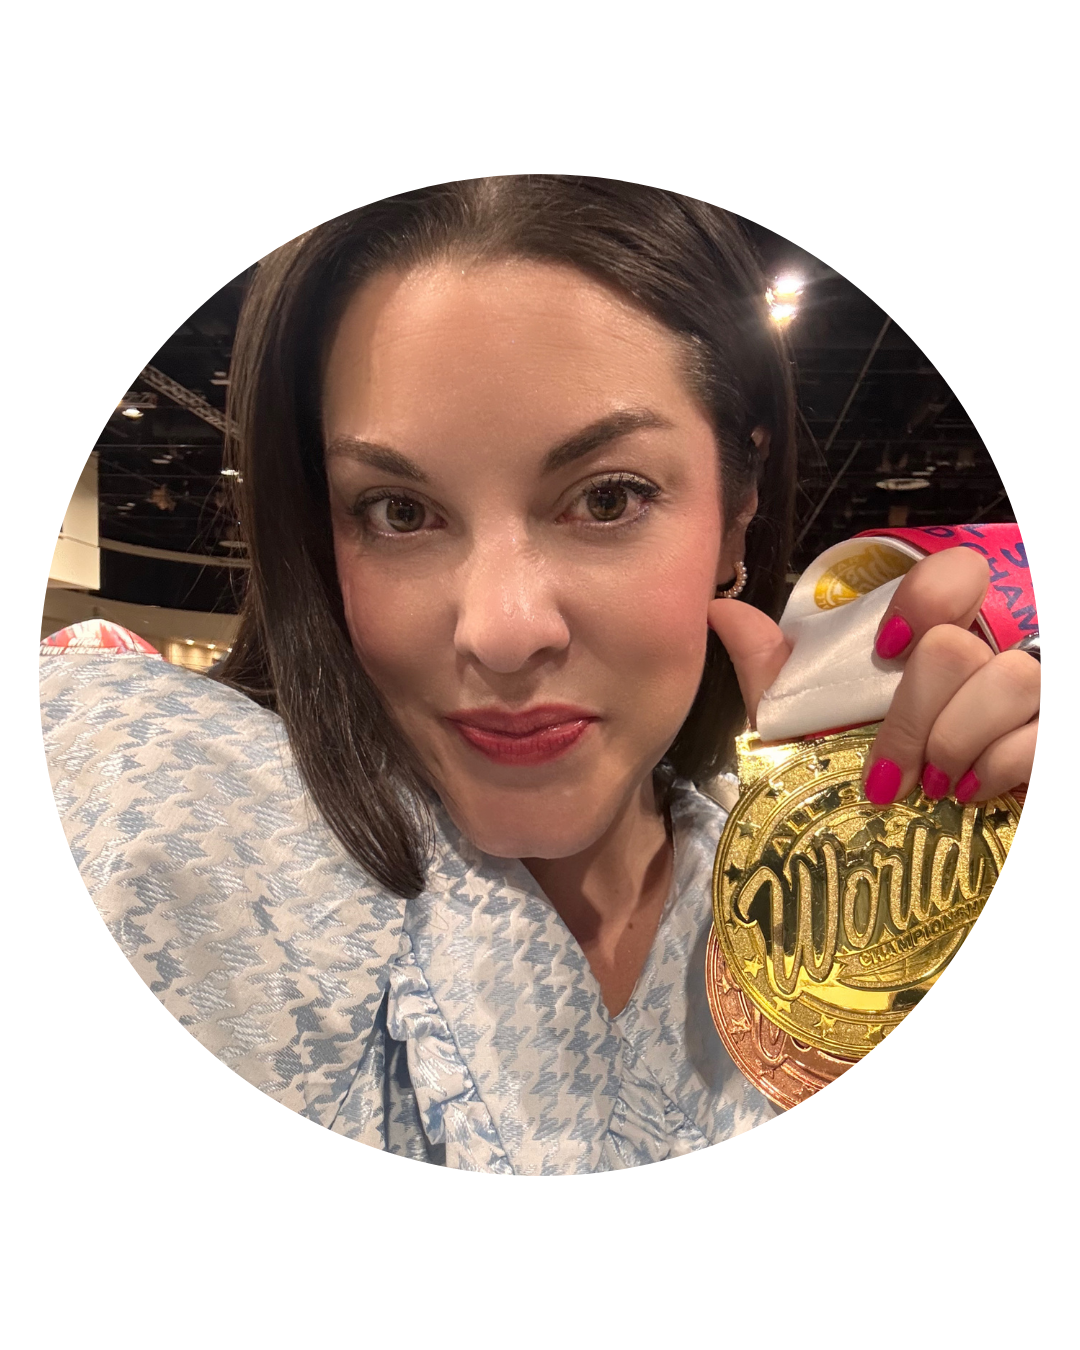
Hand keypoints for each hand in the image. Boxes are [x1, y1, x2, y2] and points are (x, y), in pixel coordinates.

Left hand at [706, 548, 1038, 805]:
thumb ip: (776, 671)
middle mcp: (998, 650)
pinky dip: (1001, 768)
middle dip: (914, 715)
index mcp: (940, 635)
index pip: (957, 570)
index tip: (886, 649)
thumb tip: (723, 610)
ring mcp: (1036, 693)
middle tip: (891, 771)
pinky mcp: (1051, 738)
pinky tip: (974, 794)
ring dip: (956, 744)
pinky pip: (1040, 736)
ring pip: (1013, 680)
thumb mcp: (811, 730)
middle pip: (960, 644)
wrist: (915, 860)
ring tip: (933, 787)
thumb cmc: (866, 782)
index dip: (925, 598)